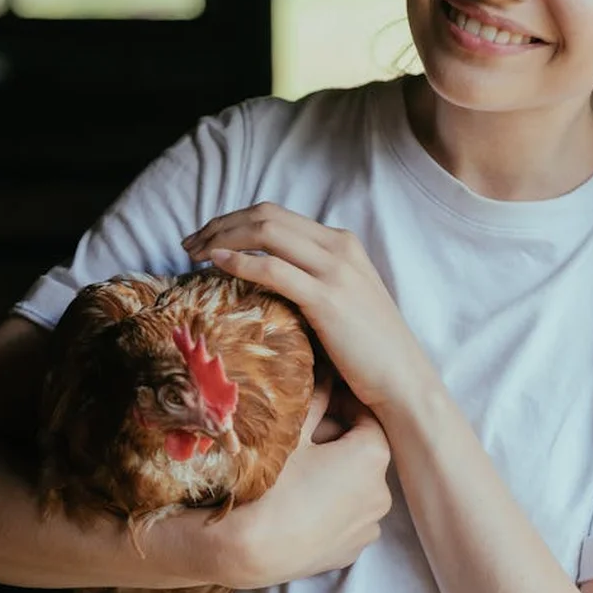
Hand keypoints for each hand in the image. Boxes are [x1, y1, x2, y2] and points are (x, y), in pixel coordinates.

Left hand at [182, 202, 435, 409]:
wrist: (403, 378)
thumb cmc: (369, 348)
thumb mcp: (343, 299)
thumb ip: (312, 279)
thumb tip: (266, 278)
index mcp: (342, 242)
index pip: (277, 214)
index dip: (234, 220)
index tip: (206, 239)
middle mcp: (339, 247)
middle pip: (266, 215)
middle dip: (220, 224)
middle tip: (189, 244)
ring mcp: (334, 270)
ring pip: (266, 232)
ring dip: (221, 238)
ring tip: (194, 254)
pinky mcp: (327, 299)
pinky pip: (272, 268)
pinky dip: (239, 262)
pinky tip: (217, 266)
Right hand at [218, 383, 392, 587]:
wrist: (253, 550)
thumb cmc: (273, 485)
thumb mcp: (293, 432)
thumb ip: (316, 398)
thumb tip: (324, 373)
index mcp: (372, 455)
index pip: (367, 416)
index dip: (343, 404)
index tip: (322, 401)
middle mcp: (382, 492)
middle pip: (363, 452)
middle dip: (338, 441)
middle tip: (305, 436)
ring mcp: (369, 525)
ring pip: (357, 486)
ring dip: (338, 474)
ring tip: (302, 471)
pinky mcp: (353, 549)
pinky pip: (349, 515)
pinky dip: (334, 505)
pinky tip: (304, 502)